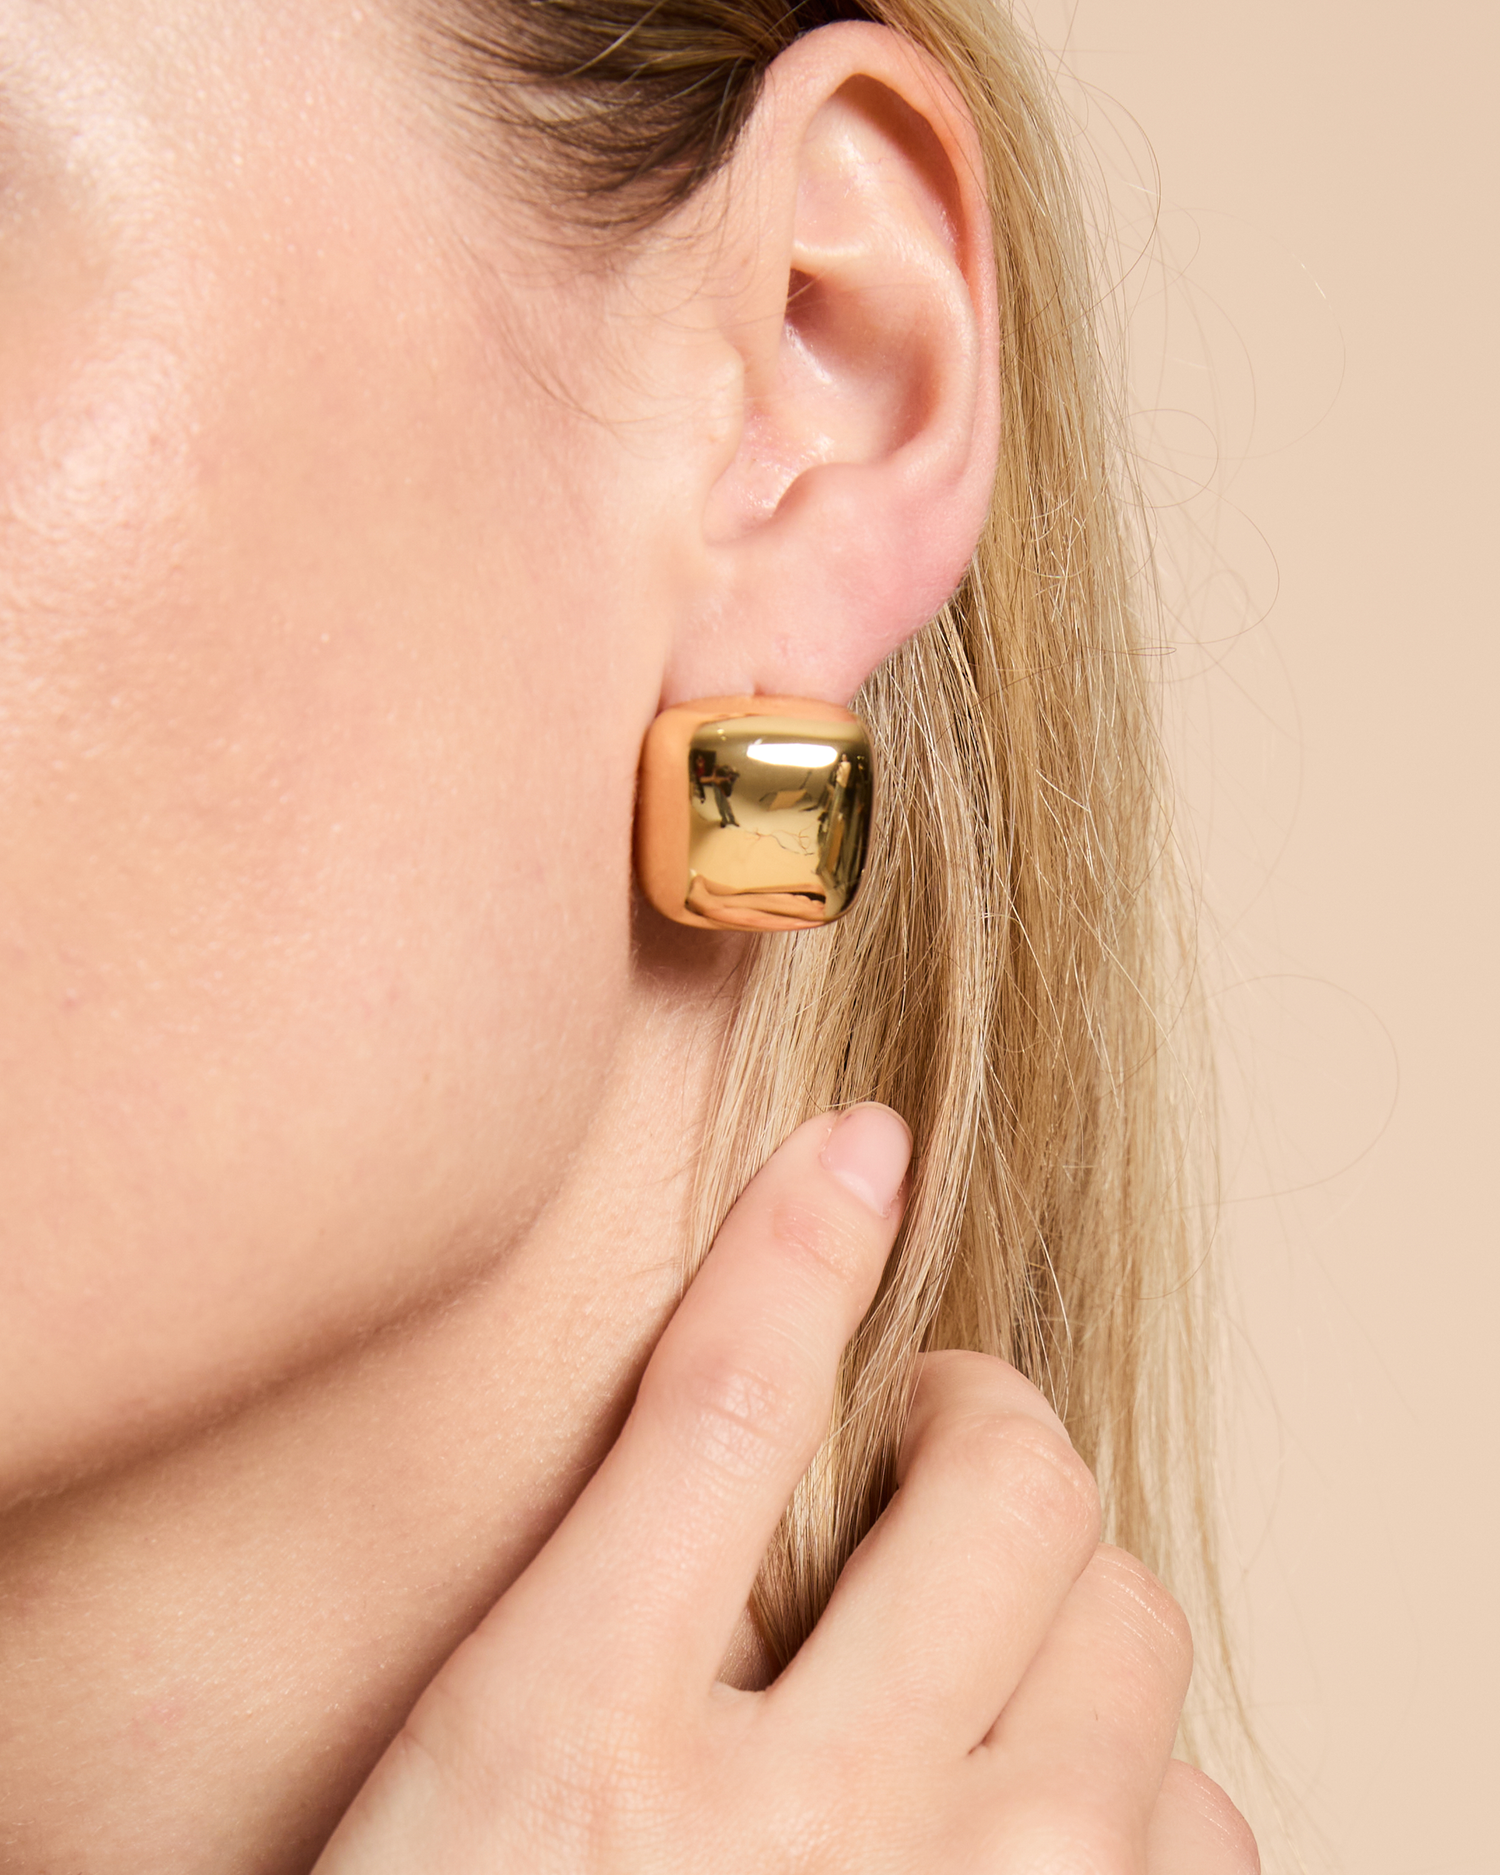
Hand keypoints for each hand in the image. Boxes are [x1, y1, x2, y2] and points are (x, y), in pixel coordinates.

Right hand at [315, 1106, 1257, 1871]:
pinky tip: (1046, 1811)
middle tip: (932, 1452)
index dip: (797, 1245)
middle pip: (1005, 1499)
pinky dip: (1144, 1788)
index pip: (719, 1407)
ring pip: (1133, 1654)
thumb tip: (714, 1479)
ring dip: (1076, 1608)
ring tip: (992, 1642)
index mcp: (572, 1750)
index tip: (861, 1147)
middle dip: (990, 1432)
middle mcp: (791, 1838)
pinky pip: (1195, 1838)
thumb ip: (595, 1621)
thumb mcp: (464, 1788)